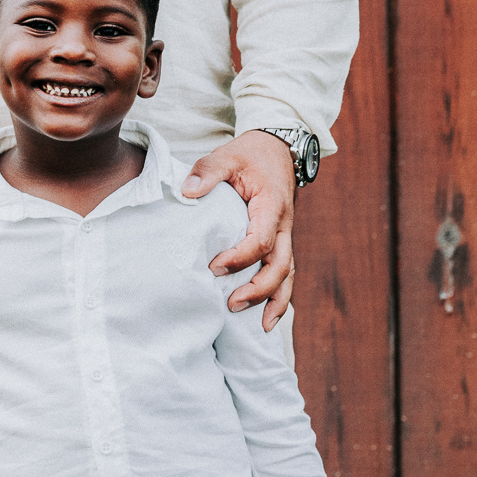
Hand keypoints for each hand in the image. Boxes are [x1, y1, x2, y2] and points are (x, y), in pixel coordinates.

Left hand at [182, 130, 295, 329]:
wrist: (277, 150)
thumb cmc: (250, 155)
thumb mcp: (227, 155)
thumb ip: (207, 171)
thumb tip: (188, 192)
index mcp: (272, 206)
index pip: (260, 241)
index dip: (238, 258)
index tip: (213, 267)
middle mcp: (283, 226)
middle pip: (280, 266)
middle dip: (258, 289)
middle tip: (231, 304)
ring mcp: (284, 236)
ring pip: (287, 274)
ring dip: (275, 301)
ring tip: (258, 326)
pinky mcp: (280, 242)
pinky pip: (285, 273)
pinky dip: (279, 297)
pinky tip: (266, 318)